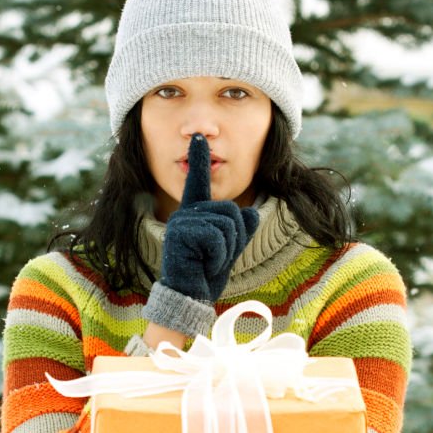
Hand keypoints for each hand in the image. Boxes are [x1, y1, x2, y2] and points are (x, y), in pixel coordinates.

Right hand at [160, 134, 258, 301]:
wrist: (189, 295)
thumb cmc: (206, 271)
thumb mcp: (229, 248)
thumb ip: (241, 230)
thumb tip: (250, 213)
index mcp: (196, 212)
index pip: (200, 183)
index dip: (199, 158)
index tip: (198, 137)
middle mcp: (187, 212)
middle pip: (231, 210)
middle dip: (235, 237)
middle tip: (216, 257)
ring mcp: (182, 222)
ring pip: (227, 224)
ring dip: (227, 249)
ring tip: (209, 261)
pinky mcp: (181, 235)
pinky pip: (217, 237)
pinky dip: (220, 256)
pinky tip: (205, 264)